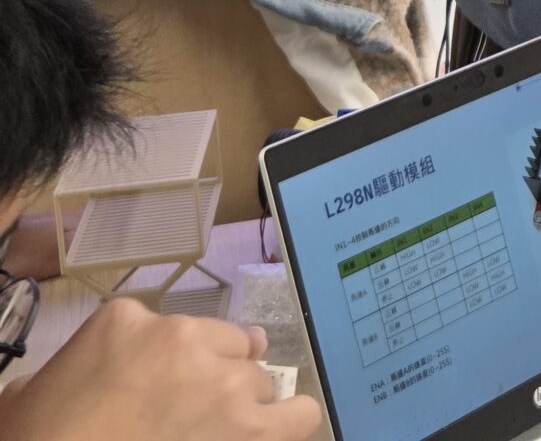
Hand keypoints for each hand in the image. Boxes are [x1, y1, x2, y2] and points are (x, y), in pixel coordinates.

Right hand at [0, 298, 320, 440]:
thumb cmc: (37, 438)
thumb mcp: (30, 393)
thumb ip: (75, 366)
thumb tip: (80, 377)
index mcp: (125, 322)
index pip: (177, 332)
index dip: (172, 367)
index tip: (156, 394)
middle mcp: (181, 339)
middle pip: (225, 352)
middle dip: (209, 383)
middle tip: (181, 420)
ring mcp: (219, 381)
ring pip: (256, 382)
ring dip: (239, 407)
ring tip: (214, 433)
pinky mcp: (247, 426)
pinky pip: (299, 414)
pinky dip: (288, 423)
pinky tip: (266, 435)